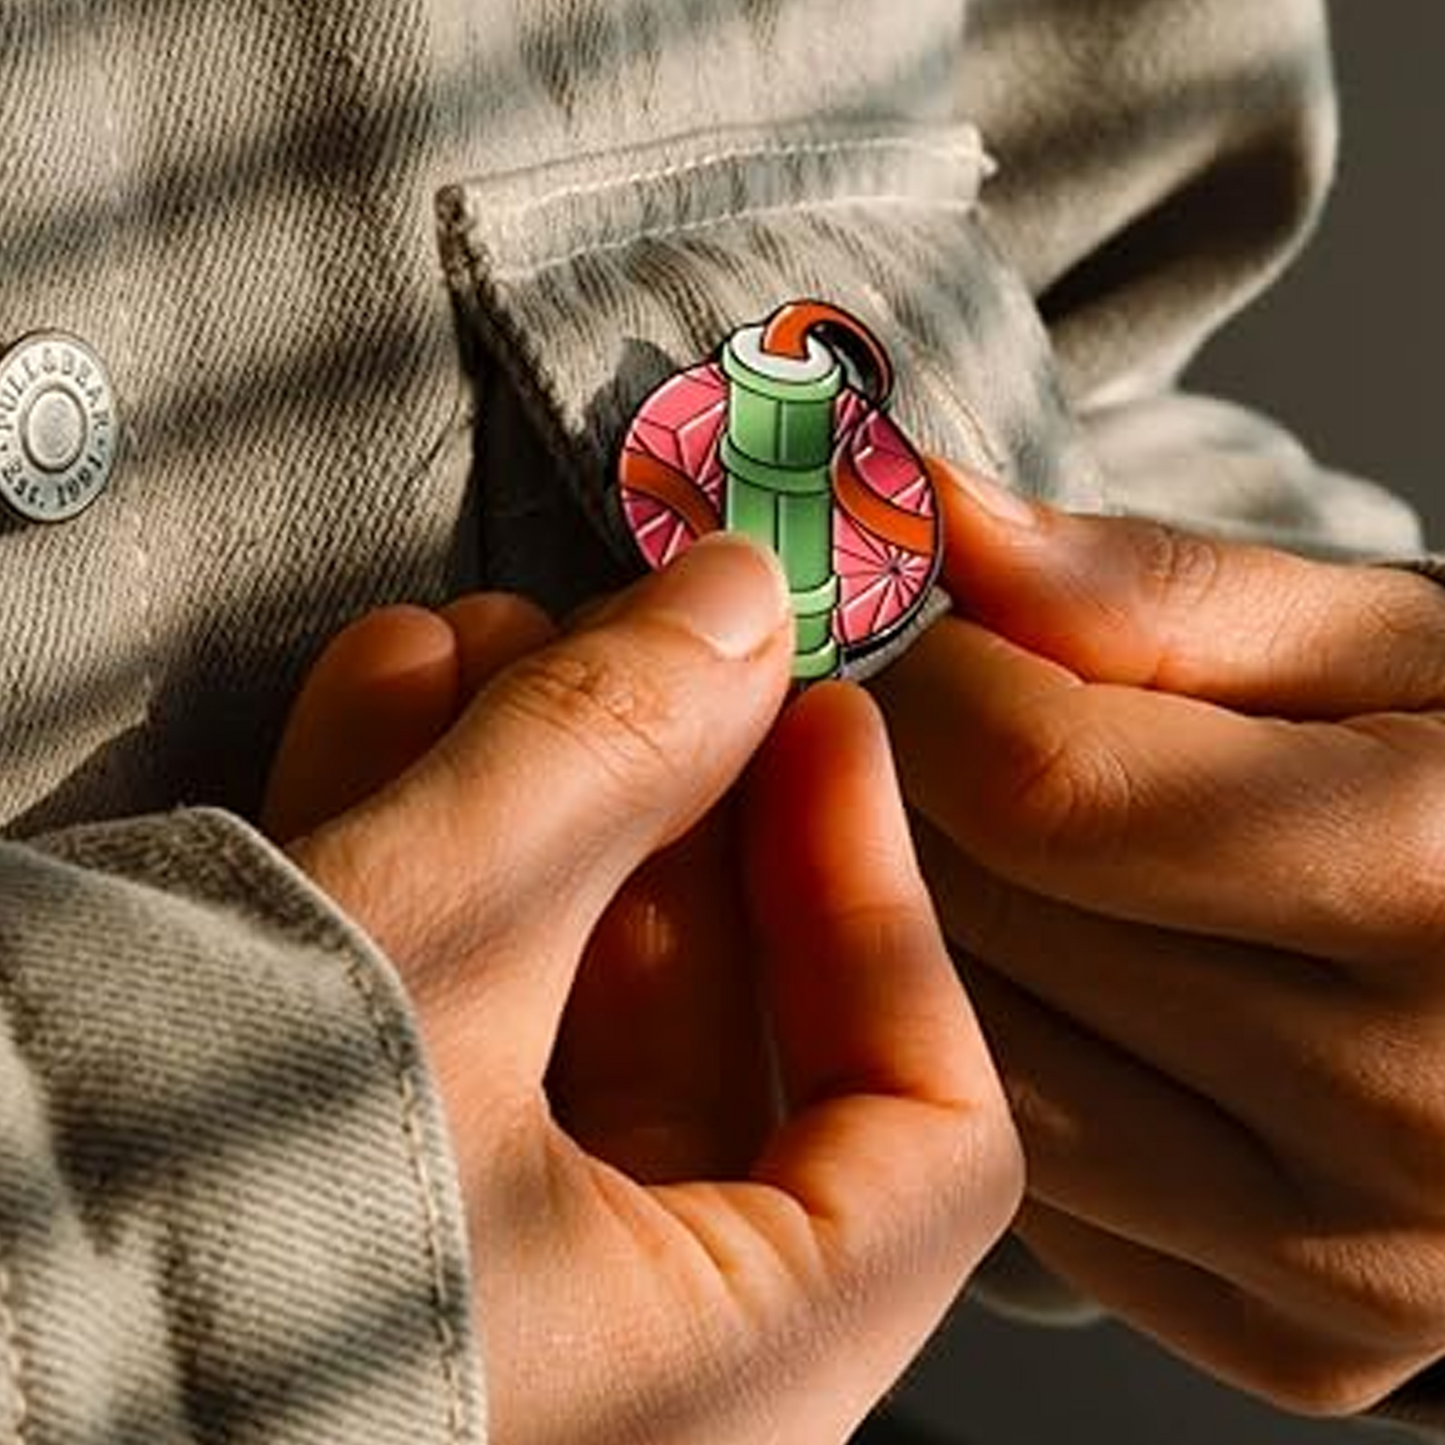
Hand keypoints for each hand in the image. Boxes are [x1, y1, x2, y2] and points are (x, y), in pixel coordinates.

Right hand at [262, 535, 1021, 1444]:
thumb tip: (737, 610)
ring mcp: (460, 1315)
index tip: (821, 722)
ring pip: (553, 1032)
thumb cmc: (136, 1246)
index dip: (877, 901)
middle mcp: (611, 1392)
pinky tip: (380, 711)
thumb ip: (595, 770)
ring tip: (485, 644)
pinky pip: (426, 1052)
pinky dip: (408, 876)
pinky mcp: (328, 1249)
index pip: (922, 1142)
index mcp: (711, 1393)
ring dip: (521, 814)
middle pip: (714, 1050)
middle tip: (636, 650)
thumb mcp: (406, 957)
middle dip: (660, 814)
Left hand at [875, 462, 1444, 1416]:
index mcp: (1441, 878)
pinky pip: (1039, 1188)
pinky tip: (1051, 984)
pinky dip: (1001, 1075)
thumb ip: (1159, 589)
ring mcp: (1346, 1259)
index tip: (922, 636)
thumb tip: (946, 524)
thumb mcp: (1398, 644)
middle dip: (912, 797)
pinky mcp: (1294, 1336)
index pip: (1044, 786)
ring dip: (928, 935)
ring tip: (983, 848)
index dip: (934, 686)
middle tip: (928, 728)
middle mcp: (1403, 1108)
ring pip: (982, 1064)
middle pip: (992, 925)